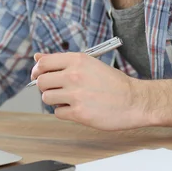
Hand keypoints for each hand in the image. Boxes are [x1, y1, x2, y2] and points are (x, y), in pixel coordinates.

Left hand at [31, 52, 145, 130]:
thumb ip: (61, 61)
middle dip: (45, 87)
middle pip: (41, 81)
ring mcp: (76, 95)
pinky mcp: (79, 113)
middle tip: (56, 89)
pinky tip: (77, 108)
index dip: (37, 70)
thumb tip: (37, 57)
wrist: (134, 101)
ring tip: (69, 99)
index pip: (43, 63)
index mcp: (77, 60)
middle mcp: (74, 75)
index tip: (38, 75)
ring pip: (46, 98)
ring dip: (54, 100)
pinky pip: (58, 113)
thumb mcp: (89, 63)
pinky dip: (64, 112)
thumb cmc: (113, 82)